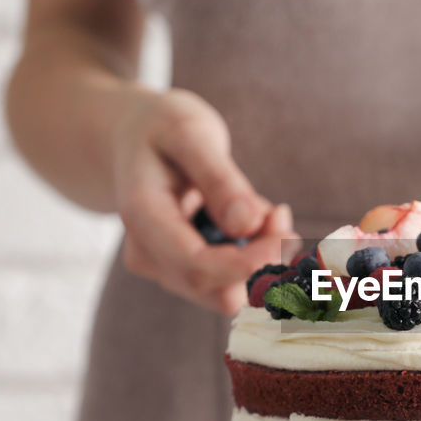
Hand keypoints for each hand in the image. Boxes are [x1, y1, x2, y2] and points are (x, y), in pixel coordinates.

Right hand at [113, 88, 298, 314]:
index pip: (196, 267)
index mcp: (142, 218)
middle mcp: (148, 255)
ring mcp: (164, 269)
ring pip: (230, 292)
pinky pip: (230, 281)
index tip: (287, 236)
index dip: (248, 265)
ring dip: (260, 256)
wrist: (133, 139)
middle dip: (263, 259)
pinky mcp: (183, 273)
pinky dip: (252, 254)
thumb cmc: (162, 129)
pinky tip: (245, 217)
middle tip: (279, 212)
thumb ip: (218, 177)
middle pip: (218, 291)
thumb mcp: (191, 133)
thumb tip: (247, 225)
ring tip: (257, 206)